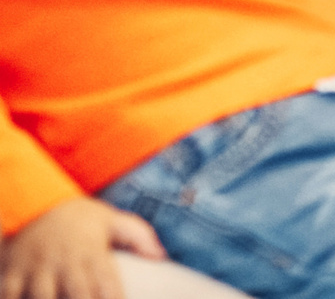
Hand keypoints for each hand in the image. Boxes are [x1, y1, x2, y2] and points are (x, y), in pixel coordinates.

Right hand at [0, 196, 163, 298]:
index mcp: (92, 252)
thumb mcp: (111, 220)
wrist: (35, 202)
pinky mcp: (11, 272)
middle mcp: (65, 261)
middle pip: (78, 294)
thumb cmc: (79, 219)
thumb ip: (138, 236)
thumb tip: (161, 256)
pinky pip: (9, 294)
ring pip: (41, 297)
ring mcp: (36, 268)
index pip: (107, 285)